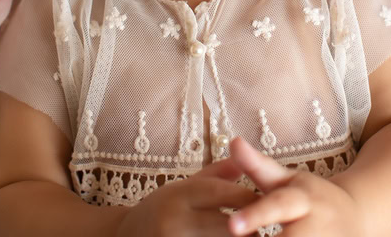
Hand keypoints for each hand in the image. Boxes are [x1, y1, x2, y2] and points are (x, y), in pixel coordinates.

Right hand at [115, 154, 261, 236]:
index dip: (249, 198)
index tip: (267, 201)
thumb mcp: (184, 186)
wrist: (123, 236)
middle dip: (249, 227)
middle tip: (263, 226)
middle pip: (226, 224)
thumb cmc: (161, 210)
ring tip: (252, 236)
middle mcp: (174, 220)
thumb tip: (247, 161)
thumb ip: (217, 174)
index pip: (223, 192)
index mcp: (179, 194)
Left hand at [225, 136, 362, 236]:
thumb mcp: (287, 180)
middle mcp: (318, 223)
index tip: (232, 225)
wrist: (357, 215)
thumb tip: (233, 141)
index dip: (256, 216)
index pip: (278, 205)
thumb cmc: (310, 197)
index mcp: (304, 198)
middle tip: (237, 234)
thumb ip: (258, 166)